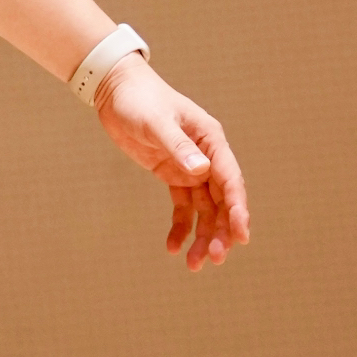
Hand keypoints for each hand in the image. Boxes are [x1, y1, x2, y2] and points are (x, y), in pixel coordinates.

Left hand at [94, 57, 249, 272]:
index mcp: (211, 141)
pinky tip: (172, 248)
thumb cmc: (139, 100)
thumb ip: (177, 146)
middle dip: (221, 231)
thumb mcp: (156, 122)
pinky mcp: (172, 176)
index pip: (231, 179)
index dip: (238, 209)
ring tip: (193, 264)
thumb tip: (202, 171)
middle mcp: (207, 157)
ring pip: (204, 209)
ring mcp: (191, 168)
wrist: (116, 92)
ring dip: (202, 236)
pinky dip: (180, 228)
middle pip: (222, 201)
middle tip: (214, 259)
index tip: (241, 235)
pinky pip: (182, 208)